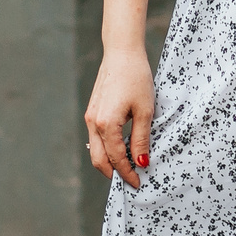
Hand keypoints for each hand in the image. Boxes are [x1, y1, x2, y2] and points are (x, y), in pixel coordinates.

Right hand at [84, 46, 155, 188]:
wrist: (122, 52)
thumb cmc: (136, 78)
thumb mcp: (145, 110)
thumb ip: (141, 139)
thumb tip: (140, 163)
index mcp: (106, 124)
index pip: (116, 159)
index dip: (127, 173)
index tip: (138, 183)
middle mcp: (93, 122)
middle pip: (99, 160)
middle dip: (114, 173)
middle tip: (130, 181)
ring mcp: (90, 116)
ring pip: (96, 149)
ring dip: (109, 162)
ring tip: (127, 167)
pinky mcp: (92, 110)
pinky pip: (96, 137)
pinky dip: (106, 148)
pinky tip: (120, 148)